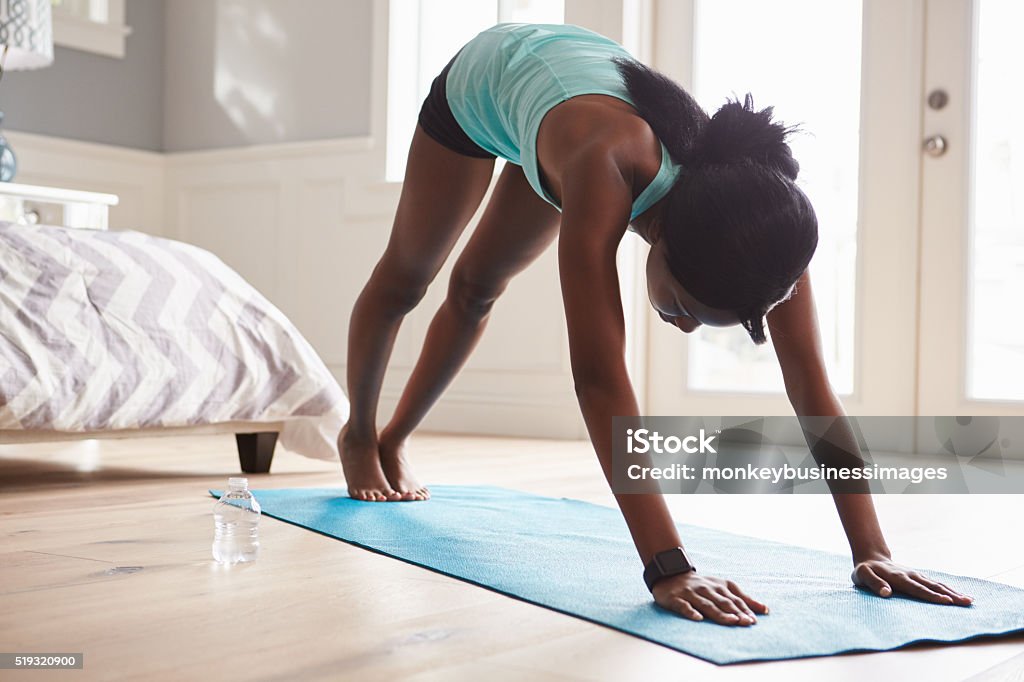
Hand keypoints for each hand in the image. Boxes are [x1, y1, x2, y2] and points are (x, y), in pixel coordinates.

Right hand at [652, 572, 767, 625]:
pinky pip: (684, 606)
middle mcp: (707, 589)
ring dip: (719, 613)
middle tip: (746, 623)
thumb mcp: (723, 587)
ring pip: (707, 605)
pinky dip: (691, 612)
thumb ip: (743, 599)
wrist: (671, 575)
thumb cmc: (702, 586)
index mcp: (719, 586)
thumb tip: (765, 610)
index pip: (735, 599)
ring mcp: (692, 593)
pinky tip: (698, 619)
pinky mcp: (677, 598)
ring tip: (730, 621)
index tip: (754, 621)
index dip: (745, 609)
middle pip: (723, 602)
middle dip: (736, 612)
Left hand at [851, 556, 972, 605]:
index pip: (918, 589)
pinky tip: (959, 596)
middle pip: (933, 587)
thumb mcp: (863, 576)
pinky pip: (936, 584)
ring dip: (953, 592)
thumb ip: (874, 583)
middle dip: (951, 595)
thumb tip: (886, 593)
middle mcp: (912, 576)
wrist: (871, 557)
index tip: (946, 602)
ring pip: (938, 584)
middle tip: (967, 603)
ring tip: (969, 600)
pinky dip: (949, 590)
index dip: (932, 596)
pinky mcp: (919, 577)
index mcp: (899, 578)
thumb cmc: (865, 570)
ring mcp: (917, 575)